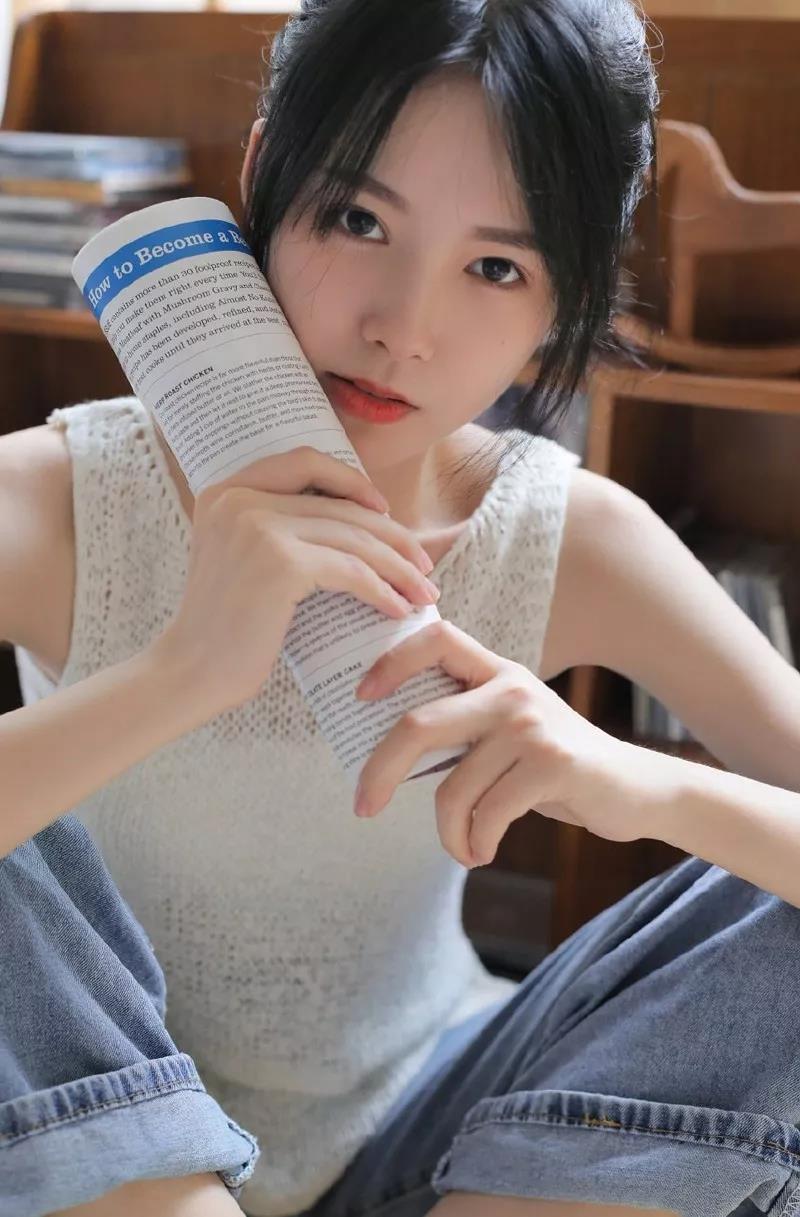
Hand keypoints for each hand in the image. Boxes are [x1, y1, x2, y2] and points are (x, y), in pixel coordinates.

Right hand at [151, 446, 439, 714]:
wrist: (190, 671)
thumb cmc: (224, 627)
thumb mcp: (240, 557)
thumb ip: (278, 528)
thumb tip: (356, 523)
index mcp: (226, 489)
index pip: (304, 462)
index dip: (352, 480)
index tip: (385, 511)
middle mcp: (240, 498)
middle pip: (340, 506)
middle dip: (392, 536)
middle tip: (423, 565)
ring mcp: (259, 527)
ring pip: (353, 538)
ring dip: (398, 567)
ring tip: (423, 592)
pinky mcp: (281, 564)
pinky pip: (351, 571)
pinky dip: (383, 591)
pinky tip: (399, 610)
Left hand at [353, 620, 676, 866]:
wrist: (633, 789)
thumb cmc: (552, 766)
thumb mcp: (508, 729)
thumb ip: (462, 724)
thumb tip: (384, 752)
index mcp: (496, 672)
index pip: (434, 639)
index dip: (390, 661)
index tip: (360, 697)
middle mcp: (512, 688)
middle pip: (419, 724)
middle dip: (379, 771)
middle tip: (363, 806)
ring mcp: (532, 725)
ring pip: (452, 788)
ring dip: (448, 833)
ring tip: (461, 847)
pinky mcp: (552, 764)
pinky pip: (486, 814)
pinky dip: (475, 844)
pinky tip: (483, 852)